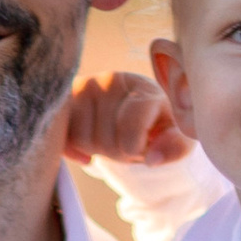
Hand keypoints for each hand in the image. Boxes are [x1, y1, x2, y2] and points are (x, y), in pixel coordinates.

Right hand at [63, 68, 193, 175]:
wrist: (137, 110)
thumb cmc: (159, 125)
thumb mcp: (178, 136)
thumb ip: (176, 146)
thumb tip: (152, 159)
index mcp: (144, 88)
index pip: (132, 127)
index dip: (135, 149)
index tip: (143, 146)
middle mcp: (113, 80)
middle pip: (106, 140)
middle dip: (117, 153)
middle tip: (127, 143)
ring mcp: (86, 87)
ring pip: (82, 139)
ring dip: (97, 150)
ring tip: (111, 138)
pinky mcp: (66, 98)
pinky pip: (62, 136)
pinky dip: (75, 149)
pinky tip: (90, 146)